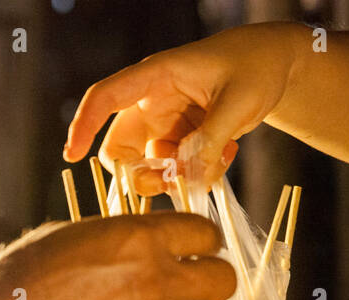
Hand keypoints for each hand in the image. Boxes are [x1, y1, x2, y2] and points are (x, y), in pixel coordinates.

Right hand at [0, 212, 235, 299]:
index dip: (201, 244)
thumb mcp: (72, 237)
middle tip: (186, 290)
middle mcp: (158, 280)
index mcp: (140, 237)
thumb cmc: (21, 281)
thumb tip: (149, 242)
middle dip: (208, 283)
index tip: (194, 254)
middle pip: (224, 281)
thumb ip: (121, 239)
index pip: (206, 235)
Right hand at [64, 23, 303, 191]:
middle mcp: (153, 102)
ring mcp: (166, 124)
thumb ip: (210, 140)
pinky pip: (178, 170)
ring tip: (222, 156)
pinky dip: (201, 172)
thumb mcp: (238, 102)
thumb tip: (186, 176)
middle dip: (142, 173)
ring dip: (181, 175)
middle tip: (172, 184)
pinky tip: (227, 152)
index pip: (106, 97)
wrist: (277, 66)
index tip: (71, 156)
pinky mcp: (182, 141)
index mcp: (156, 76)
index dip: (83, 125)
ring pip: (151, 166)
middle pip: (122, 147)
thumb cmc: (256, 67)